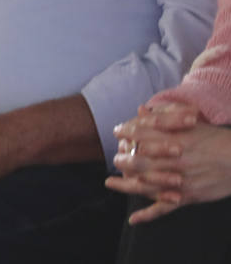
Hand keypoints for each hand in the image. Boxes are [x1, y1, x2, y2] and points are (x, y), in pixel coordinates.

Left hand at [106, 110, 230, 223]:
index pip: (140, 134)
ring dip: (125, 184)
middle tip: (115, 158)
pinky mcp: (187, 197)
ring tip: (111, 182)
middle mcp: (173, 160)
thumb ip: (163, 116)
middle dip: (123, 159)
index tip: (117, 132)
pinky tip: (133, 219)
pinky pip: (163, 208)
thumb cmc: (217, 139)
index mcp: (173, 139)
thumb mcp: (191, 122)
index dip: (126, 132)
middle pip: (137, 160)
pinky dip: (147, 215)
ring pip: (145, 184)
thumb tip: (141, 110)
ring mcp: (178, 181)